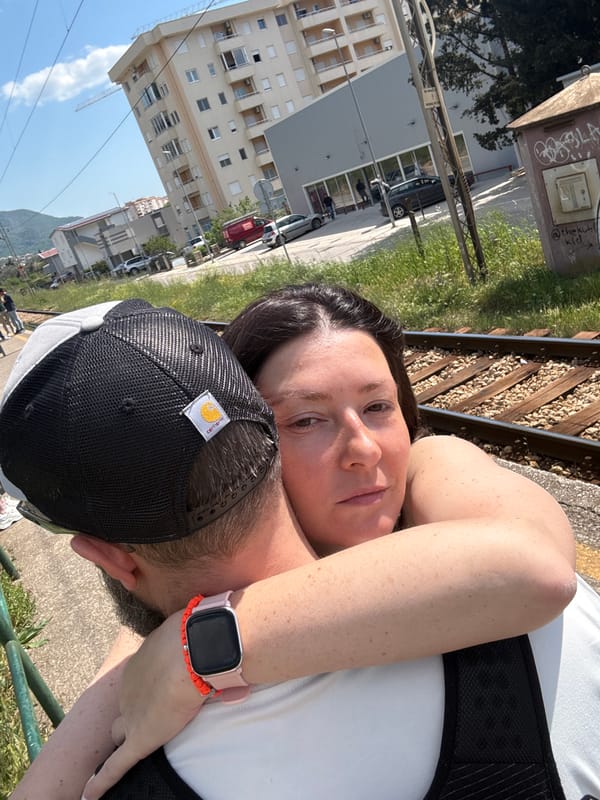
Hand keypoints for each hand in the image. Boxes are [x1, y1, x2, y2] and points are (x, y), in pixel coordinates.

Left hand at [81, 611, 205, 799]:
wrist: (194, 649)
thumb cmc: (198, 637)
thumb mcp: (193, 636)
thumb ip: (200, 650)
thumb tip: (225, 656)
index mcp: (141, 665)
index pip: (139, 681)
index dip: (149, 688)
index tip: (161, 689)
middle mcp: (130, 688)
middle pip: (125, 705)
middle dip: (133, 710)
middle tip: (151, 713)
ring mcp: (132, 714)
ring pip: (120, 731)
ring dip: (125, 736)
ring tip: (127, 749)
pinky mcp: (139, 739)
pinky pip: (116, 765)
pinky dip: (102, 781)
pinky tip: (90, 795)